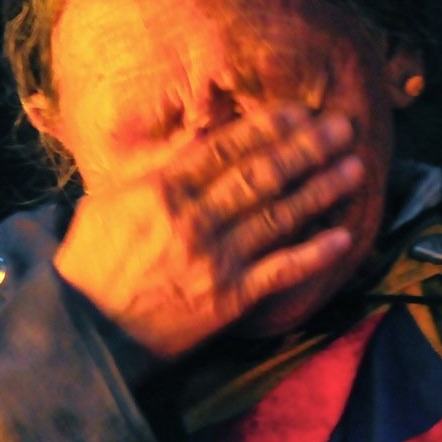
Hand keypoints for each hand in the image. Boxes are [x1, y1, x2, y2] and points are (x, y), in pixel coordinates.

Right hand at [54, 104, 364, 359]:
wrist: (86, 331)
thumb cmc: (93, 261)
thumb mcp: (110, 200)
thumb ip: (157, 169)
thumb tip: (199, 139)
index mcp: (163, 188)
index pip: (227, 148)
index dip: (269, 127)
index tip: (300, 111)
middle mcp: (194, 218)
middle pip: (262, 175)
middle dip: (307, 148)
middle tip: (343, 127)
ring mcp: (215, 259)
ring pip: (279, 216)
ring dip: (321, 190)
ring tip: (355, 168)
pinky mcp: (228, 299)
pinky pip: (280, 272)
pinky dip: (313, 254)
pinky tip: (342, 236)